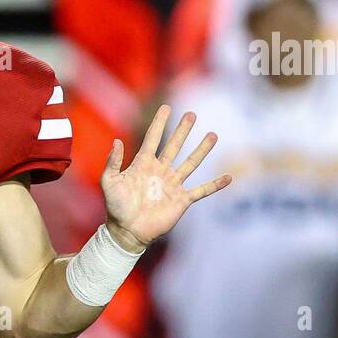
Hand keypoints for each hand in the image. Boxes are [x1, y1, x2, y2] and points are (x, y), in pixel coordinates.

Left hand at [101, 104, 231, 251]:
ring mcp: (172, 185)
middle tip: (192, 114)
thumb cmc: (116, 207)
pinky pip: (202, 191)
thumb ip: (113, 162)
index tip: (167, 107)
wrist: (127, 231)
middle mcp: (160, 171)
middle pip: (174, 146)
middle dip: (182, 130)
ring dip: (201, 150)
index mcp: (143, 164)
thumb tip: (116, 141)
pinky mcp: (181, 200)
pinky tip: (228, 177)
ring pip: (190, 163)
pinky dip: (215, 185)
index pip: (153, 138)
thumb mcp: (109, 182)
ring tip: (212, 135)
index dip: (159, 123)